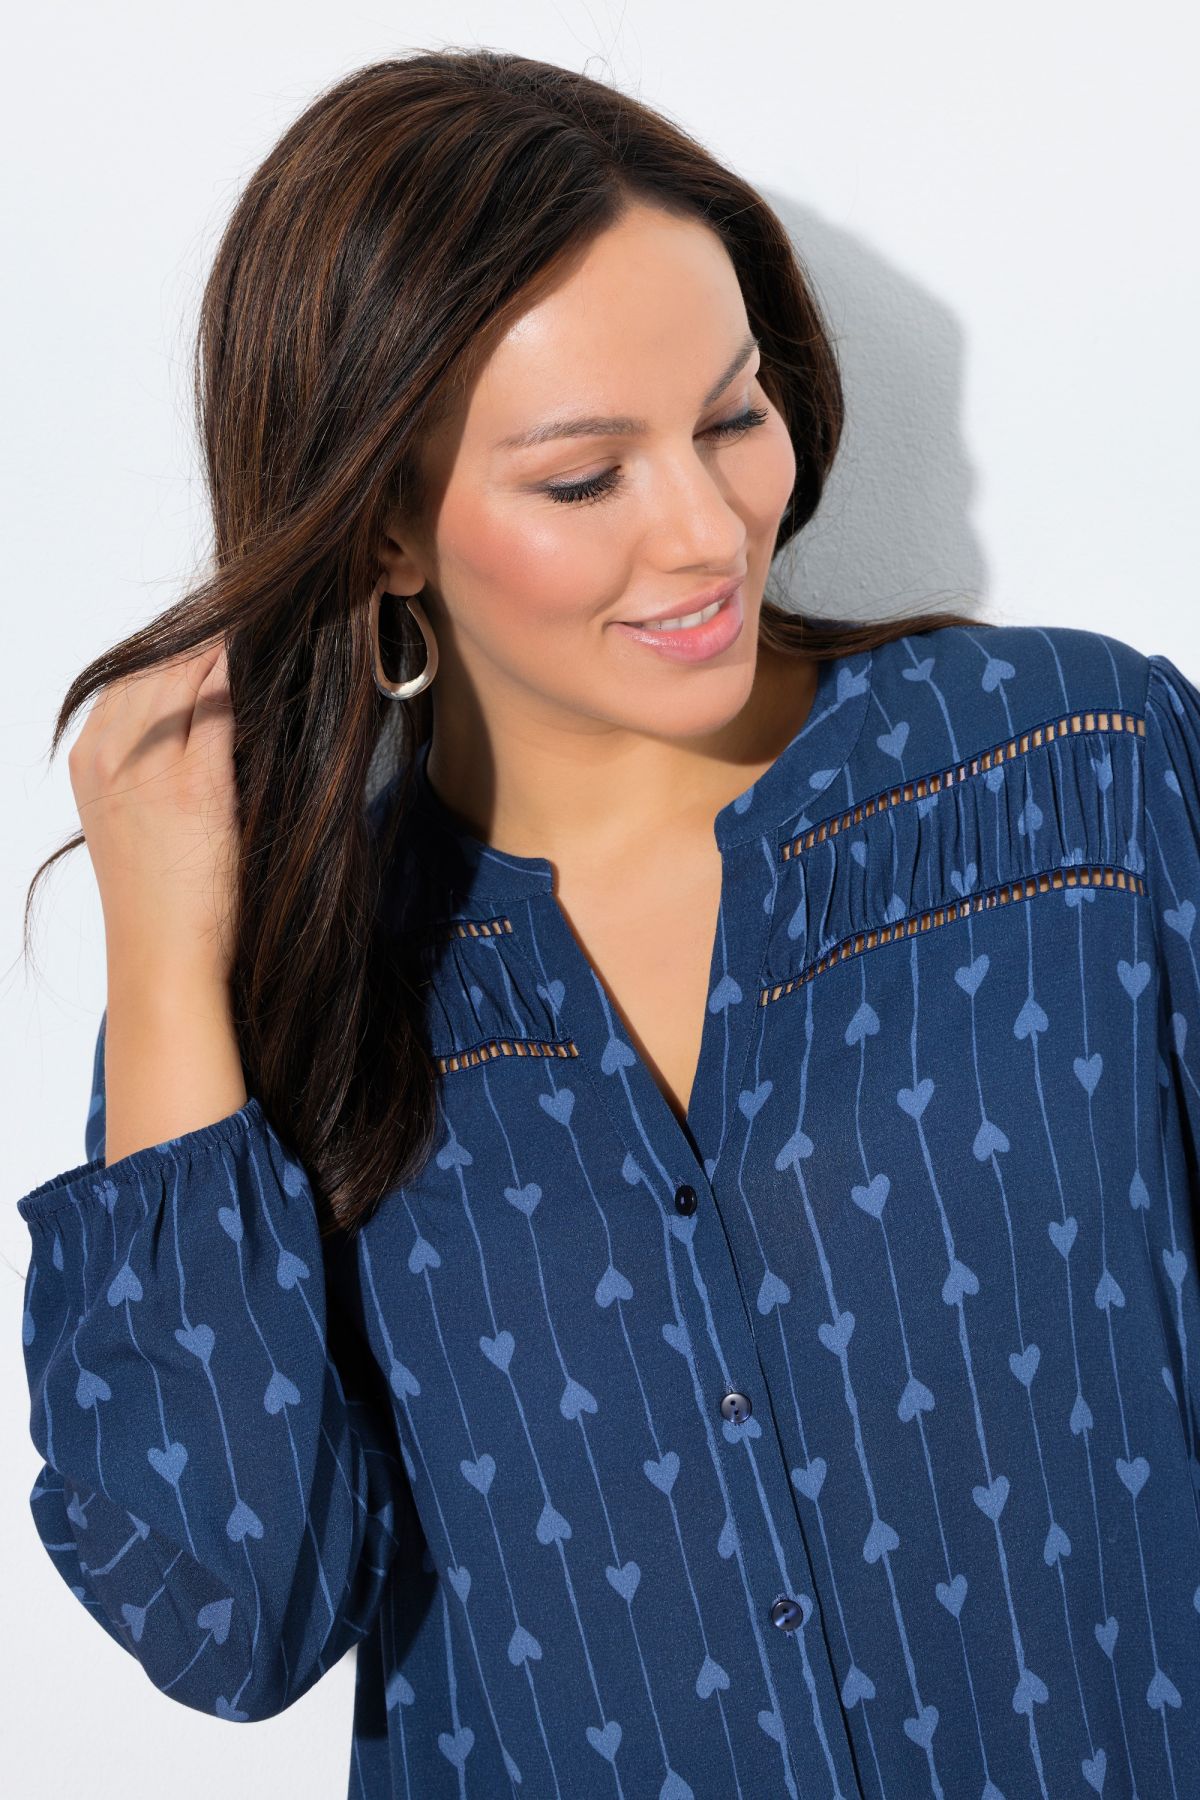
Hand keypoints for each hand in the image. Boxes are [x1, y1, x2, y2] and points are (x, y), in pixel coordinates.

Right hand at [68, 638, 240, 981]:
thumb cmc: (164, 899)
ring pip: (186, 674)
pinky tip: (273, 663)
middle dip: (210, 639)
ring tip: (274, 632)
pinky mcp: (191, 786)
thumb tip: (208, 717)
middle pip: (159, 664)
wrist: (162, 959)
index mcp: (90, 759)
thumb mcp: (135, 819)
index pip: (136, 674)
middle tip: (264, 619)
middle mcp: (108, 754)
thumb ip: (155, 764)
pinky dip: (243, 677)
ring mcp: (145, 766)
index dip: (185, 649)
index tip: (231, 631)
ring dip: (229, 648)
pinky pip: (218, 704)